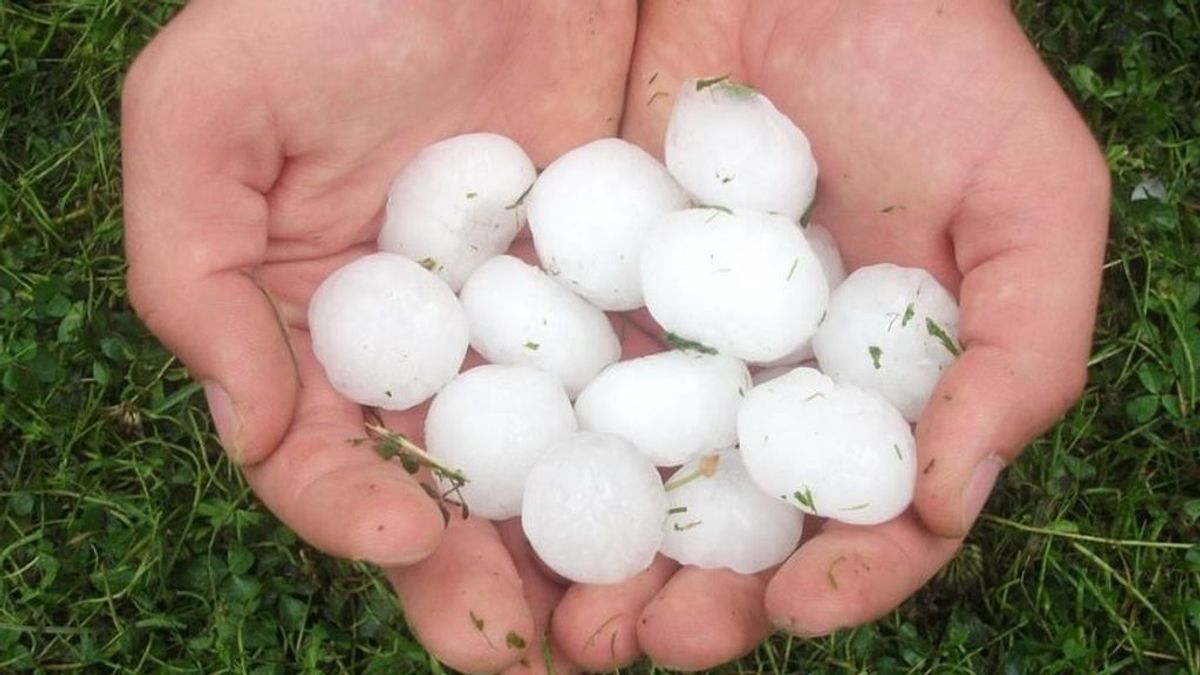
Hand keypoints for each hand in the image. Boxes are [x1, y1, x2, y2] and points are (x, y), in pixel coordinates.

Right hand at [122, 1, 635, 670]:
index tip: (409, 534)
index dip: (350, 513)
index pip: (320, 459)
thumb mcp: (209, 108)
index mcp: (317, 331)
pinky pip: (649, 391)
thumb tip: (245, 426)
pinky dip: (673, 458)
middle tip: (532, 651)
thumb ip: (190, 268)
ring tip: (630, 621)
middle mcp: (427, 353)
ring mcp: (533, 333)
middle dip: (483, 583)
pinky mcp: (625, 295)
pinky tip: (707, 508)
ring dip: (587, 557)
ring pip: (556, 472)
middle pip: (449, 496)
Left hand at [543, 1, 1109, 669]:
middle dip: (694, 599)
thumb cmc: (936, 64)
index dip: (841, 580)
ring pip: (634, 482)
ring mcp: (675, 347)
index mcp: (878, 392)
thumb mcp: (1030, 197)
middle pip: (734, 526)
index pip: (866, 520)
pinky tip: (499, 501)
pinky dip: (530, 451)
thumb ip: (1021, 351)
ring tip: (568, 619)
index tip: (792, 607)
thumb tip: (944, 505)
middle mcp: (771, 388)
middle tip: (649, 640)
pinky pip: (555, 385)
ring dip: (600, 560)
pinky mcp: (592, 296)